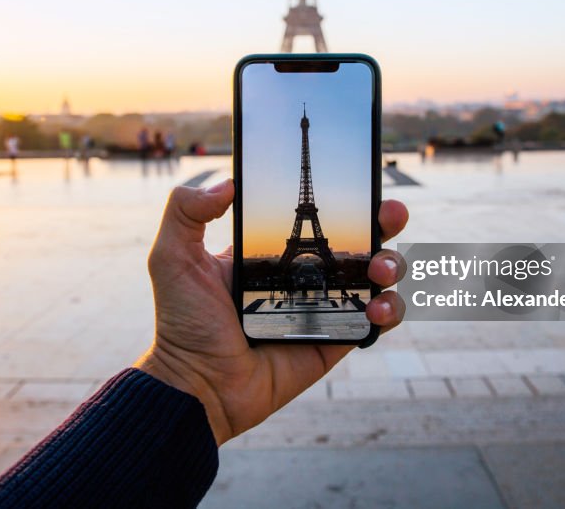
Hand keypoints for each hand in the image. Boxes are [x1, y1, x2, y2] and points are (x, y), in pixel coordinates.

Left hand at [135, 179, 407, 444]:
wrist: (199, 385)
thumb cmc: (183, 325)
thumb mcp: (172, 258)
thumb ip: (185, 212)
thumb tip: (227, 183)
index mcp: (273, 253)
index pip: (316, 215)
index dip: (344, 198)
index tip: (362, 179)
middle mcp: (304, 276)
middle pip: (359, 240)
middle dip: (384, 222)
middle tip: (389, 215)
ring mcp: (324, 308)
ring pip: (377, 277)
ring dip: (392, 264)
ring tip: (380, 269)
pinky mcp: (336, 341)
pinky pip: (376, 321)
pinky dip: (389, 309)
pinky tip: (376, 306)